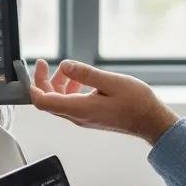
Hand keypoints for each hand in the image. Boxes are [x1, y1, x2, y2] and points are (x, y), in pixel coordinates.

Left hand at [29, 58, 179, 144]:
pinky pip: (70, 104)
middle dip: (43, 80)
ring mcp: (82, 118)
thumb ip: (86, 74)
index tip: (38, 67)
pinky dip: (68, 90)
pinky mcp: (89, 116)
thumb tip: (65, 66)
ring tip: (68, 70)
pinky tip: (79, 80)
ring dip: (57, 84)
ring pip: (58, 102)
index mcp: (79, 109)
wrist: (151, 122)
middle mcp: (77, 116)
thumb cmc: (137, 104)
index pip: (43, 102)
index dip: (34, 84)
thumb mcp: (111, 82)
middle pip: (48, 101)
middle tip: (45, 63)